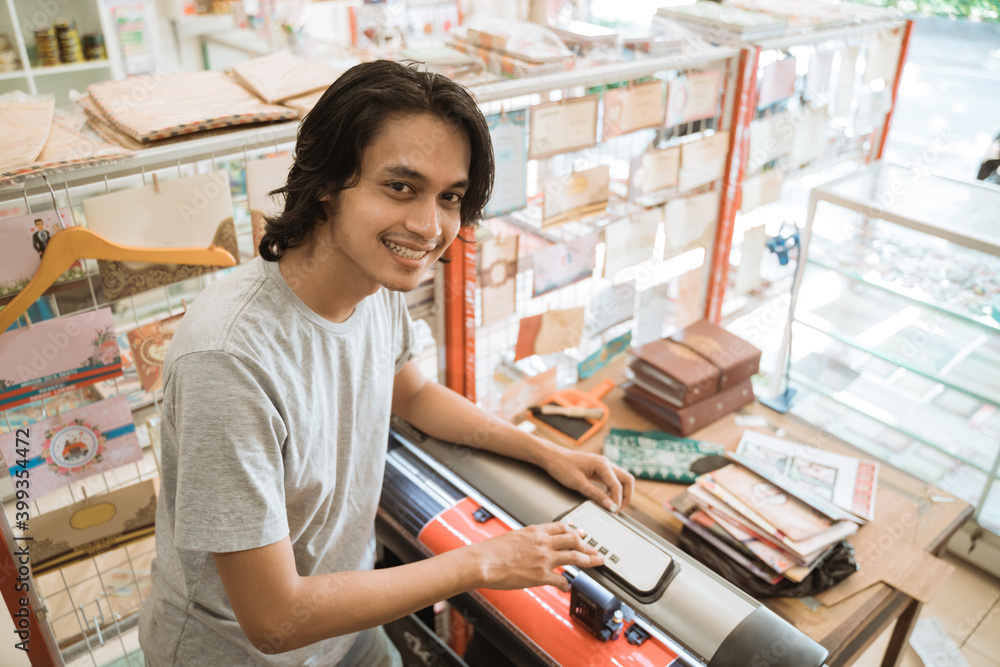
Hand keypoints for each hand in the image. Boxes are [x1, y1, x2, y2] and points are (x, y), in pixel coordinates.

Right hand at [470, 522, 601, 591]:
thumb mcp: (514, 535)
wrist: (483, 562)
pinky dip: (566, 584)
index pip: (562, 528)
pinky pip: (561, 580)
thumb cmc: (492, 550)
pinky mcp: (541, 576)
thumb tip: (534, 542)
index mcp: (535, 531)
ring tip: (596, 563)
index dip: (574, 532)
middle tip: (595, 550)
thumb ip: (528, 538)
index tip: (581, 535)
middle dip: (587, 545)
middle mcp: (543, 543)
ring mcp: (544, 559)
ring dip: (588, 560)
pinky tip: (567, 587)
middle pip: (574, 539)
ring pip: (574, 557)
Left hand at [539, 442, 634, 513]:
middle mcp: (605, 463)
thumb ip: (595, 495)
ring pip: (622, 479)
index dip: (617, 501)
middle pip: (627, 480)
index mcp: (602, 465)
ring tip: (612, 505)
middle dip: (626, 496)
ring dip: (621, 492)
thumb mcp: (578, 484)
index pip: (618, 485)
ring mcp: (603, 464)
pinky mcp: (599, 468)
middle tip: (618, 509)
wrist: (551, 456)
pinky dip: (614, 489)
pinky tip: (606, 497)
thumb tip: (610, 505)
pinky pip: (613, 478)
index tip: (613, 512)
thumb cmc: (562, 466)